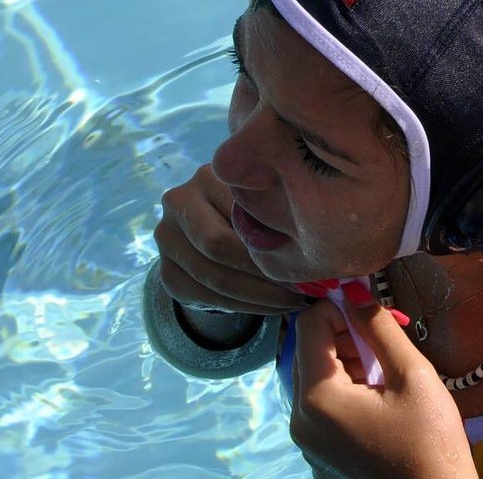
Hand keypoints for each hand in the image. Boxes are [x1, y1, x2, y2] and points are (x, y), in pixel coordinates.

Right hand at [154, 164, 302, 314]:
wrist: (217, 238)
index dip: (274, 239)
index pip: (238, 211)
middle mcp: (178, 200)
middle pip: (218, 245)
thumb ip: (278, 212)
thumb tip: (316, 240)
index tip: (309, 259)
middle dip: (264, 272)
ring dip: (258, 296)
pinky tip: (272, 308)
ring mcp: (165, 237)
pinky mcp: (166, 272)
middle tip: (301, 289)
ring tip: (292, 302)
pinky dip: (243, 307)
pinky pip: (205, 297)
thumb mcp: (266, 203)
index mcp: (208, 175)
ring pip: (213, 276)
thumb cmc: (255, 213)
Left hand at [291, 299, 476, 478]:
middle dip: (345, 336)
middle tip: (387, 343)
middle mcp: (301, 420)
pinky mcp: (320, 455)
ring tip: (388, 375)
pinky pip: (323, 407)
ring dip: (348, 362)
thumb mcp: (412, 376)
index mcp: (317, 398)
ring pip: (317, 378)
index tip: (373, 313)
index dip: (340, 308)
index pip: (309, 325)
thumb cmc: (431, 444)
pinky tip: (382, 401)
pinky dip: (347, 391)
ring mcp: (308, 442)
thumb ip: (379, 328)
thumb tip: (355, 291)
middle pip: (309, 351)